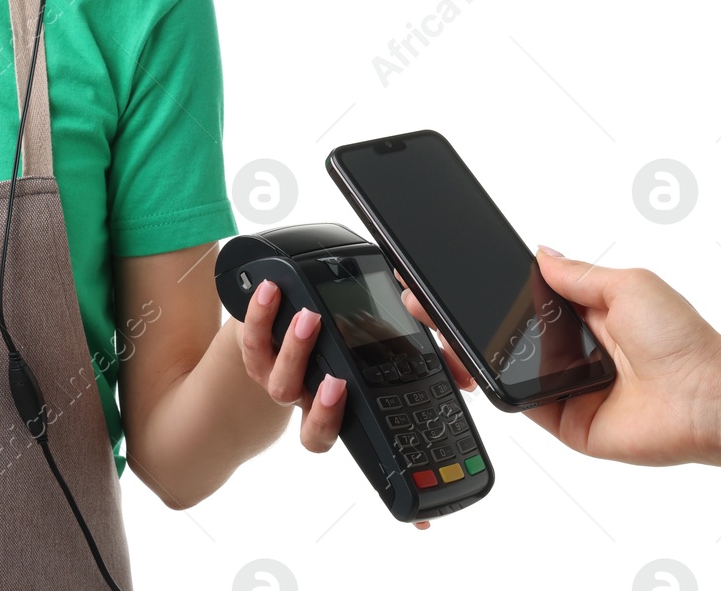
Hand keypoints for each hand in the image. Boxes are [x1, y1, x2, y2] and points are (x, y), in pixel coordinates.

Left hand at [236, 279, 442, 529]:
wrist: (280, 329)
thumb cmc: (339, 342)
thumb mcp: (385, 352)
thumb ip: (430, 365)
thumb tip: (467, 379)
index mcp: (331, 403)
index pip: (334, 429)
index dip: (335, 421)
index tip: (346, 391)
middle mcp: (302, 394)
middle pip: (306, 410)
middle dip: (320, 399)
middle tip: (336, 375)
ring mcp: (277, 373)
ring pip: (280, 379)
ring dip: (295, 349)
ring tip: (308, 317)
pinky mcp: (257, 346)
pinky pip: (253, 337)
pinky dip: (260, 314)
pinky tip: (270, 291)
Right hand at [399, 248, 720, 467]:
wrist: (709, 399)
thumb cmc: (685, 342)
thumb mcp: (628, 284)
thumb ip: (577, 273)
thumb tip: (543, 252)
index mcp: (584, 314)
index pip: (523, 299)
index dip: (489, 289)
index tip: (454, 276)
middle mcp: (570, 351)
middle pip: (503, 334)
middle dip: (464, 319)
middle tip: (426, 302)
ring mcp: (563, 387)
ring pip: (502, 368)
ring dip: (468, 352)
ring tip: (438, 332)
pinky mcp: (562, 420)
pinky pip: (518, 403)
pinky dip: (494, 388)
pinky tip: (471, 368)